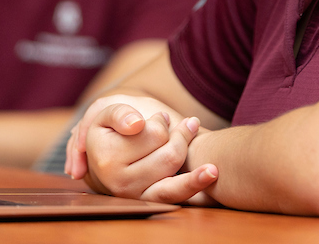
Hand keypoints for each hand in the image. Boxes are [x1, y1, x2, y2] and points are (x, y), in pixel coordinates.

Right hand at [71, 101, 216, 203]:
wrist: (107, 158)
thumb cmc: (112, 131)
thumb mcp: (106, 115)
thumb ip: (119, 113)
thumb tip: (136, 125)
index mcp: (107, 158)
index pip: (154, 134)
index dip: (161, 121)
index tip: (161, 117)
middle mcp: (120, 183)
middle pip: (170, 155)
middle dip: (180, 135)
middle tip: (181, 126)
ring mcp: (136, 196)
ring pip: (175, 174)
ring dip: (192, 155)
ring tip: (197, 135)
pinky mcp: (151, 203)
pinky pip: (176, 195)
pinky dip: (196, 184)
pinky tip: (212, 172)